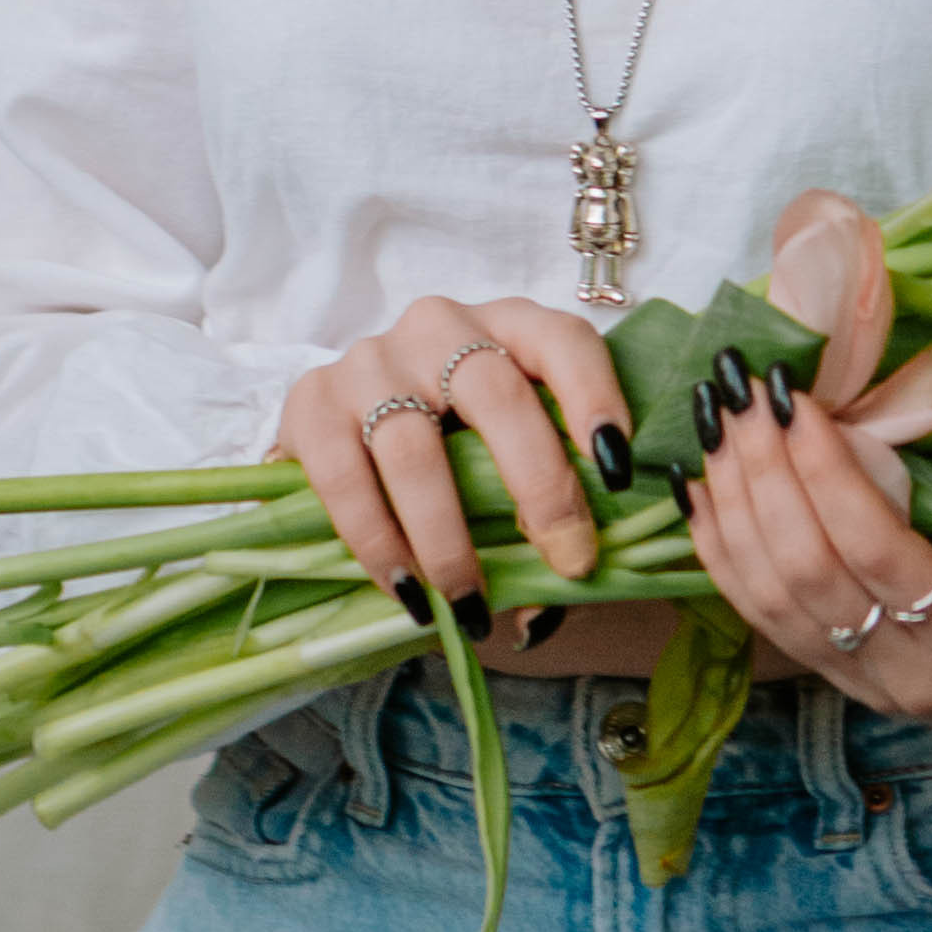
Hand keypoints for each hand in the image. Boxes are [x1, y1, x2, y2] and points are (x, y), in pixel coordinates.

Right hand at [278, 299, 631, 641]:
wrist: (349, 428)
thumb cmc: (456, 448)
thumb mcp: (508, 457)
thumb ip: (540, 516)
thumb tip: (548, 605)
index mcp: (508, 326)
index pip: (562, 342)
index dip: (596, 398)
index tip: (619, 471)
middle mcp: (440, 327)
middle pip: (496, 394)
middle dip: (540, 486)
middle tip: (569, 563)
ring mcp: (371, 360)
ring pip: (414, 446)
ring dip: (447, 538)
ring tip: (471, 605)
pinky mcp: (311, 401)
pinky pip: (345, 477)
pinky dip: (378, 543)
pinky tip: (405, 590)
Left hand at [683, 360, 931, 775]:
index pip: (886, 560)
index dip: (832, 480)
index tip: (800, 401)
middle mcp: (916, 672)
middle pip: (810, 573)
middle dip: (762, 475)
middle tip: (739, 387)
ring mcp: (873, 684)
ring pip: (773, 599)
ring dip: (731, 506)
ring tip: (710, 418)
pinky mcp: (849, 683)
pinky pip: (765, 620)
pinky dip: (722, 551)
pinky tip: (698, 488)